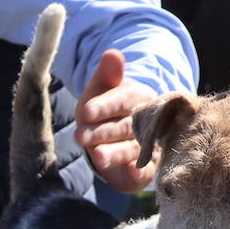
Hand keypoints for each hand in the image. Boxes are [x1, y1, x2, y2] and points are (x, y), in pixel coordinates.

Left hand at [75, 49, 157, 192]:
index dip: (105, 106)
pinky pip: (145, 172)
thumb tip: (113, 53)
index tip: (85, 112)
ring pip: (134, 150)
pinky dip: (138, 173)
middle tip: (81, 137)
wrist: (110, 137)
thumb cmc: (102, 109)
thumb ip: (106, 74)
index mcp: (137, 97)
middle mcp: (147, 121)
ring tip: (97, 157)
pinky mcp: (146, 169)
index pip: (123, 100)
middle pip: (126, 126)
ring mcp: (148, 146)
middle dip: (103, 132)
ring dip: (116, 154)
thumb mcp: (100, 90)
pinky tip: (131, 174)